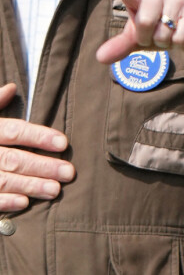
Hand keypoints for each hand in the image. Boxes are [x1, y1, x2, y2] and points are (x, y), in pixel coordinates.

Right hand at [0, 84, 74, 211]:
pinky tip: (24, 204)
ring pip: (4, 180)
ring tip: (55, 190)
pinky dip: (4, 202)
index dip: (39, 136)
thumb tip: (11, 88)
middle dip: (43, 166)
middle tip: (69, 172)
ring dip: (30, 186)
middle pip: (14, 158)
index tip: (64, 143)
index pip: (15, 131)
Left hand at [96, 0, 183, 64]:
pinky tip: (181, 34)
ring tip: (169, 33)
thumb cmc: (157, 29)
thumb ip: (119, 45)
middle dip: (147, 37)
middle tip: (153, 34)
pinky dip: (178, 43)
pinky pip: (180, 36)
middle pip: (144, 21)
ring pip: (163, 32)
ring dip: (164, 41)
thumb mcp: (136, 37)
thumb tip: (100, 57)